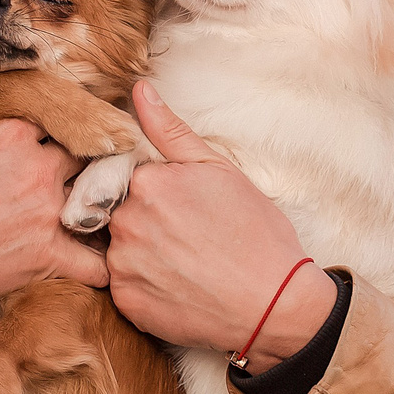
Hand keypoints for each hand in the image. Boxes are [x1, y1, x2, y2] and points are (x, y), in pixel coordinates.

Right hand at [0, 62, 109, 355]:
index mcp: (13, 133)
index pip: (52, 117)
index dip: (50, 126)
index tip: (48, 135)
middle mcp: (39, 168)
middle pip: (80, 153)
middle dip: (78, 159)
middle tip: (80, 166)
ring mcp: (47, 213)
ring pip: (96, 198)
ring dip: (97, 201)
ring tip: (99, 206)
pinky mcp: (48, 257)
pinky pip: (93, 262)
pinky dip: (102, 264)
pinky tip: (106, 261)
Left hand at [103, 82, 338, 373]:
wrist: (275, 303)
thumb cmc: (255, 232)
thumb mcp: (218, 169)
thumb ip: (170, 130)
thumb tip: (139, 89)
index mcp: (146, 183)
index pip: (128, 176)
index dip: (156, 190)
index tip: (182, 207)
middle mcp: (125, 222)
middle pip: (119, 211)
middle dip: (145, 219)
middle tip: (189, 236)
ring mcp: (123, 266)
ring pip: (118, 249)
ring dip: (142, 252)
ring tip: (185, 262)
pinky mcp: (127, 304)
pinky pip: (123, 286)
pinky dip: (144, 285)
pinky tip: (178, 285)